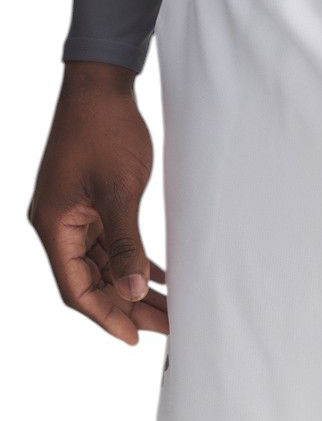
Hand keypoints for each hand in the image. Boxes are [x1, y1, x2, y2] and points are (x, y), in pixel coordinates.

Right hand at [29, 61, 167, 343]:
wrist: (101, 82)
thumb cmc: (105, 129)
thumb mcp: (120, 190)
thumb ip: (125, 243)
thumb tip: (132, 292)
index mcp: (54, 225)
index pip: (76, 288)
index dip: (104, 316)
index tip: (134, 337)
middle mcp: (58, 223)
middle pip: (90, 279)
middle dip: (125, 304)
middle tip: (165, 326)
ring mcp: (72, 211)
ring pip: (102, 262)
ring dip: (131, 283)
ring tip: (168, 307)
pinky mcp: (88, 200)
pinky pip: (108, 240)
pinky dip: (131, 257)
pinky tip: (159, 274)